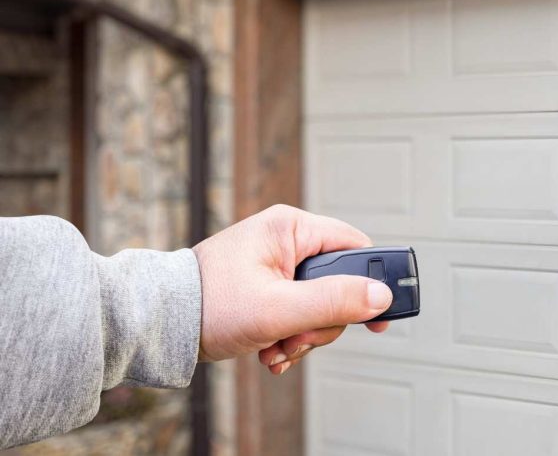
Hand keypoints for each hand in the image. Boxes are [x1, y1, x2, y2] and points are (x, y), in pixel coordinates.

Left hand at [193, 204, 392, 373]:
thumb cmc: (206, 305)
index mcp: (291, 228)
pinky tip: (271, 349)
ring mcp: (276, 264)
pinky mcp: (267, 286)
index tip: (378, 317)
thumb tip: (381, 297)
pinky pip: (299, 312)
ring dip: (304, 335)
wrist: (158, 326)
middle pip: (339, 283)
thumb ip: (333, 301)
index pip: (355, 247)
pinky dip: (290, 336)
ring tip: (277, 347)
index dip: (371, 283)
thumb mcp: (278, 308)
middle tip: (298, 338)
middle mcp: (286, 240)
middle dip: (323, 321)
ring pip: (320, 304)